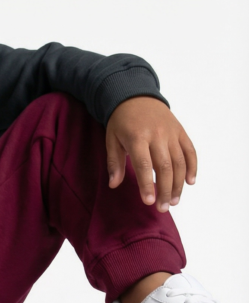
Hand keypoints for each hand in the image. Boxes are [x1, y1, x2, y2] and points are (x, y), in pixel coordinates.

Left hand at [106, 96, 196, 211]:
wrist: (136, 94)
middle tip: (163, 208)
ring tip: (174, 201)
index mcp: (137, 136)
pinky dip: (192, 166)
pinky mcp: (180, 131)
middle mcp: (157, 134)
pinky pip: (190, 150)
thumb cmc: (121, 121)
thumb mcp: (111, 139)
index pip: (144, 165)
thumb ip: (114, 162)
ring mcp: (171, 132)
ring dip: (178, 184)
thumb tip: (114, 184)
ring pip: (179, 161)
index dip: (147, 184)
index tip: (148, 201)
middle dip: (165, 189)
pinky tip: (190, 182)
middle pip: (165, 166)